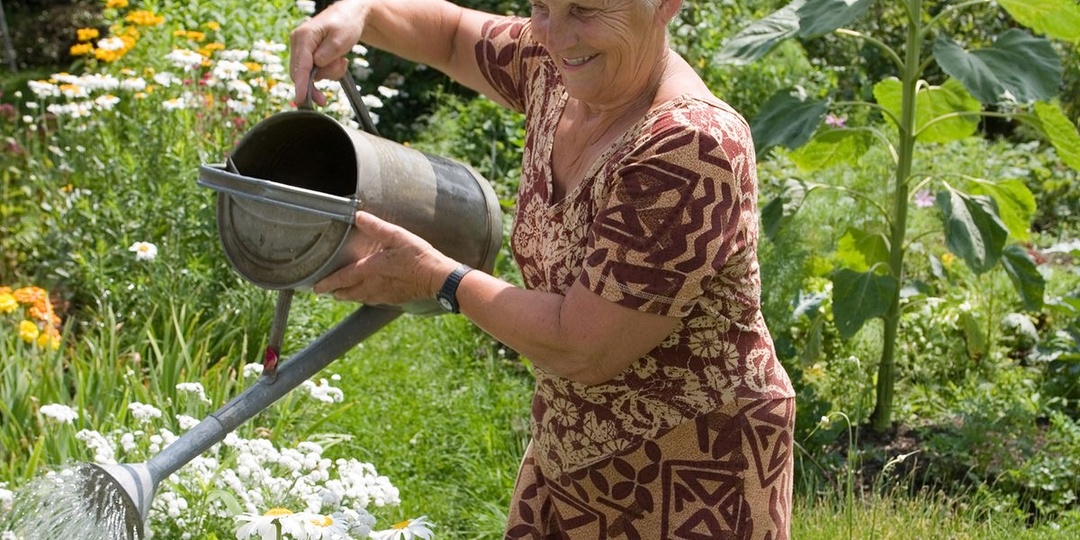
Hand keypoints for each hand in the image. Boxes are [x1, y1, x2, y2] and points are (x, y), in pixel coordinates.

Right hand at [289, 0, 366, 105]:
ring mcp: (302, 49)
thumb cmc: (346, 24)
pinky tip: (339, 61)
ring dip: (329, 73)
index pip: (300, 66)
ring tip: (342, 60)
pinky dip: (329, 71)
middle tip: (333, 85)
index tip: (300, 99)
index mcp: (303, 37)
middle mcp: (298, 43)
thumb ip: (327, 55)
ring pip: (310, 75)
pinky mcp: (308, 55)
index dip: (300, 85)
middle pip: (301, 74)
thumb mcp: (340, 39)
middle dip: (319, 81)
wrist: (351, 15)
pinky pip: (315, 72)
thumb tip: (316, 69)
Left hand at [314, 211, 458, 304]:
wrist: (438, 278)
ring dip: (349, 296)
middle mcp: (373, 285)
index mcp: (371, 269)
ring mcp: (384, 294)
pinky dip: (365, 298)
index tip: (316, 288)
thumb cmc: (418, 256)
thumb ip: (376, 227)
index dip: (328, 282)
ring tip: (342, 294)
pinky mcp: (394, 299)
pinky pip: (373, 300)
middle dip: (336, 292)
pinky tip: (368, 295)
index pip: (342, 278)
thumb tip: (358, 216)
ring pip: (360, 298)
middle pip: (348, 293)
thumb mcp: (397, 236)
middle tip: (326, 292)